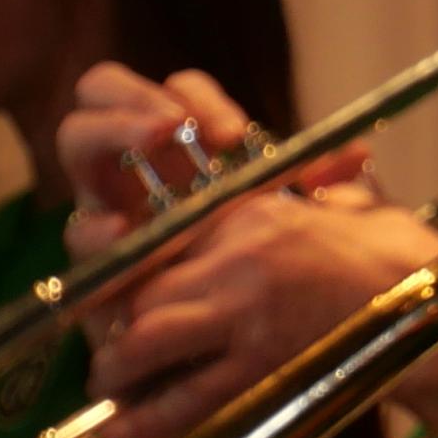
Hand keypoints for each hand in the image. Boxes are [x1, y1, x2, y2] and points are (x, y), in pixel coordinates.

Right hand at [60, 63, 350, 249]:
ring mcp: (104, 197)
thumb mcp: (289, 222)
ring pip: (78, 141)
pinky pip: (79, 228)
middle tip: (169, 127)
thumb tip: (359, 153)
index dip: (196, 97)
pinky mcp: (90, 249)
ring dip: (108, 137)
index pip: (177, 89)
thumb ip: (313, 185)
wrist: (230, 348)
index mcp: (182, 144)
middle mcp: (136, 158)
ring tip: (148, 147)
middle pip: (102, 89)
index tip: (235, 136)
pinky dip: (95, 225)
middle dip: (134, 99)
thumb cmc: (260, 272)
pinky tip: (120, 231)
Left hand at [73, 185, 437, 437]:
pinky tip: (126, 433)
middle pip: (139, 292)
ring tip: (111, 392)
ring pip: (145, 340)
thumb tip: (264, 211)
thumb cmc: (407, 258)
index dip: (123, 279)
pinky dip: (147, 419)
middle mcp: (238, 257)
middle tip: (108, 357)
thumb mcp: (342, 209)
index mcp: (251, 213)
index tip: (112, 304)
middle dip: (113, 329)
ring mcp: (249, 313)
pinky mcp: (266, 367)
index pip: (157, 242)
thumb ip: (295, 204)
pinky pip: (186, 398)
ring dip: (118, 370)